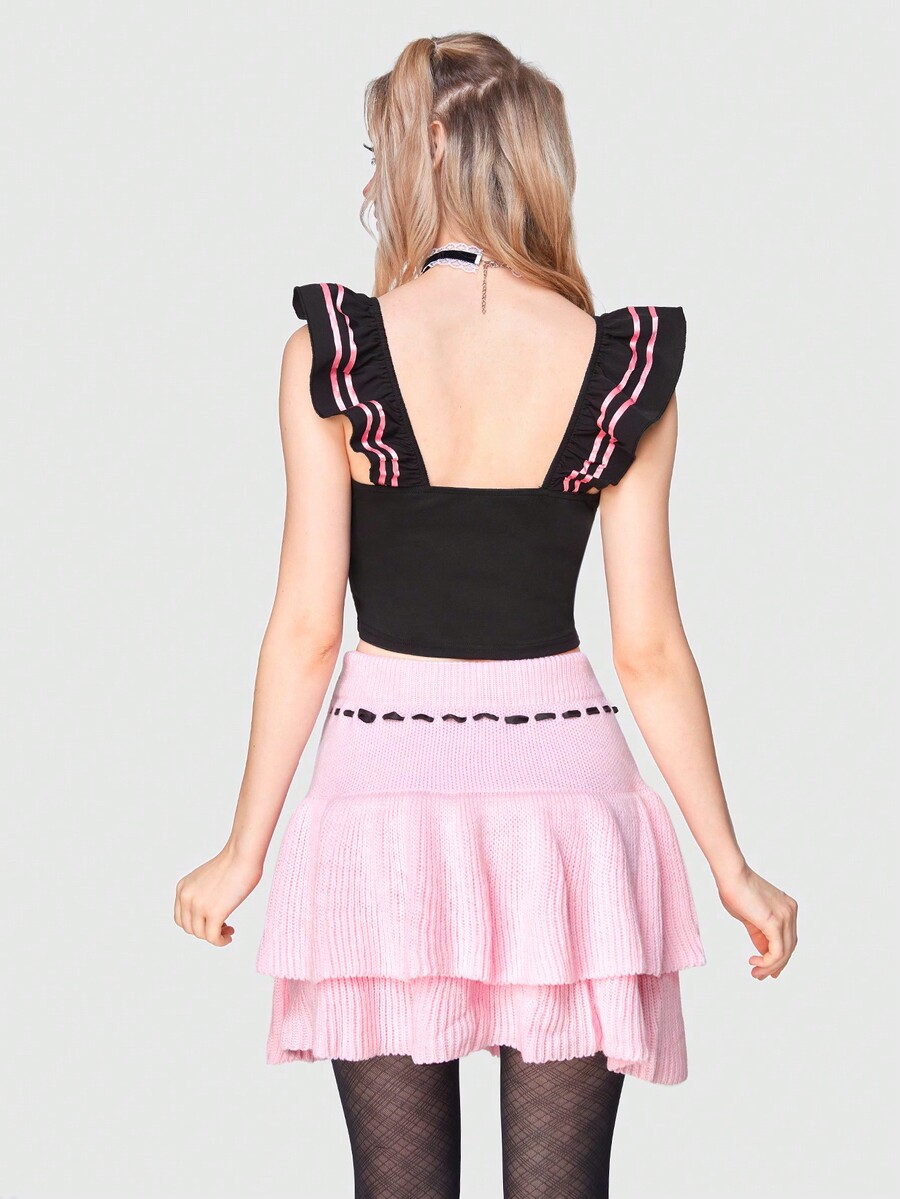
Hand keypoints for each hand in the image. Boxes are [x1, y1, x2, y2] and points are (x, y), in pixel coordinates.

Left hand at [174, 843, 262, 946]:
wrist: (243, 854)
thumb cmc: (233, 862)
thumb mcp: (206, 879)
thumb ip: (201, 894)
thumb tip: (209, 913)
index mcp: (183, 888)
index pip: (181, 918)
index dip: (195, 924)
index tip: (211, 922)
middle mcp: (186, 898)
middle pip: (190, 928)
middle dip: (205, 931)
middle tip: (223, 927)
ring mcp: (199, 906)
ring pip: (201, 935)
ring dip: (215, 936)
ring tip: (228, 931)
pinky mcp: (214, 913)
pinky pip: (213, 937)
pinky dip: (221, 941)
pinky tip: (229, 937)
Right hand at [715, 864, 798, 979]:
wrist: (730, 875)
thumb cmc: (735, 890)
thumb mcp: (750, 917)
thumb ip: (759, 933)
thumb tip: (763, 952)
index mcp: (787, 908)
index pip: (788, 939)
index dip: (779, 957)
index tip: (766, 969)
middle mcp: (791, 912)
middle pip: (789, 947)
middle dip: (775, 965)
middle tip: (760, 975)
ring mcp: (786, 917)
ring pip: (784, 953)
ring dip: (769, 966)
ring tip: (755, 972)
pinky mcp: (776, 923)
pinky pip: (777, 952)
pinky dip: (767, 962)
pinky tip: (754, 962)